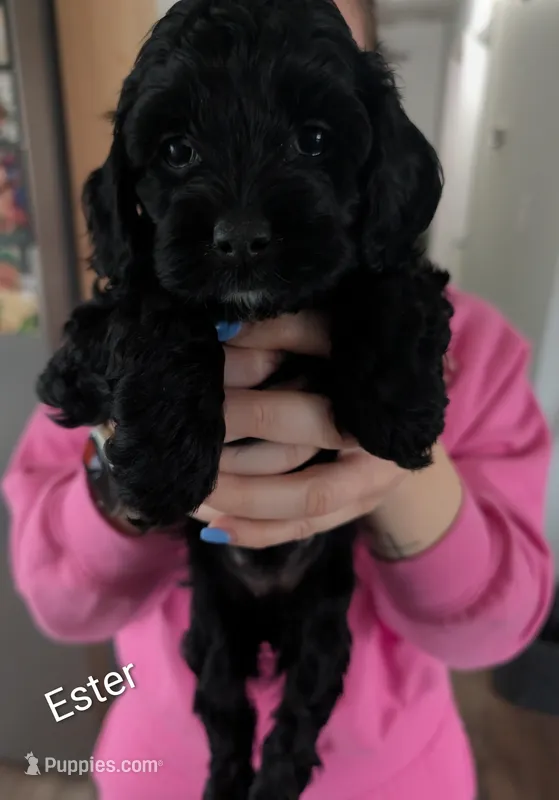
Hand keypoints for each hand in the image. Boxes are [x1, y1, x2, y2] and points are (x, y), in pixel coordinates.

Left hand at [194, 313, 409, 548]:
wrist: (411, 402)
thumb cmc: (366, 359)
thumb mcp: (336, 334)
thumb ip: (289, 330)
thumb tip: (224, 328)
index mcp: (376, 406)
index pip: (308, 412)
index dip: (252, 411)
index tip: (204, 398)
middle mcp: (377, 455)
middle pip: (298, 462)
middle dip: (235, 457)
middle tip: (187, 448)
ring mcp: (367, 491)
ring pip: (299, 506)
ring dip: (239, 500)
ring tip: (189, 488)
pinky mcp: (351, 512)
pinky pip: (301, 530)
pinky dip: (257, 531)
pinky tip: (214, 526)